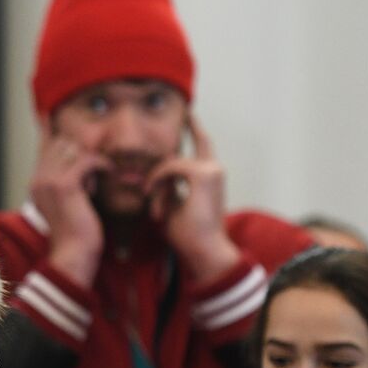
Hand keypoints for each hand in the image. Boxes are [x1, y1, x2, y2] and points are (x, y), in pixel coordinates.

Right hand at [29, 120, 108, 287]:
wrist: (74, 255)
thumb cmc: (77, 234)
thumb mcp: (70, 204)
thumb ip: (71, 183)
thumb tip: (84, 166)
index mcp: (36, 184)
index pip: (45, 147)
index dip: (51, 132)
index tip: (49, 116)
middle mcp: (38, 179)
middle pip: (62, 144)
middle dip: (81, 153)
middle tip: (93, 175)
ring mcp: (49, 181)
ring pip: (74, 150)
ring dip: (90, 161)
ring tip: (97, 181)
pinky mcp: (65, 185)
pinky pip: (87, 160)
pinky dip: (101, 165)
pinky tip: (108, 174)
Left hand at [144, 115, 240, 283]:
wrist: (204, 251)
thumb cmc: (189, 236)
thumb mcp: (173, 207)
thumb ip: (168, 189)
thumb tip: (154, 180)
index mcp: (211, 177)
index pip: (202, 145)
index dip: (196, 130)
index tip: (190, 116)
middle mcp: (215, 169)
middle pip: (193, 145)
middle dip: (187, 131)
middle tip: (183, 118)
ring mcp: (212, 170)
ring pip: (172, 162)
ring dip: (158, 184)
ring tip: (156, 210)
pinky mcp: (203, 174)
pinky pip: (170, 167)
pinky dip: (157, 181)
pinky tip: (153, 197)